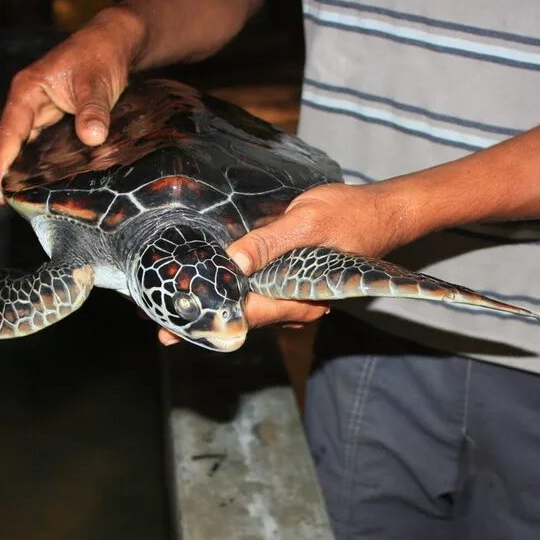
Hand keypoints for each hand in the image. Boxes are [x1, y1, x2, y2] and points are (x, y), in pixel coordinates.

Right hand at [0, 8, 142, 202]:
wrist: (114, 45)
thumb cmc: (99, 56)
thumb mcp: (96, 83)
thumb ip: (93, 110)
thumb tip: (92, 138)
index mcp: (27, 91)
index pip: (8, 133)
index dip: (1, 163)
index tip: (0, 190)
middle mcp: (29, 102)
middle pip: (13, 143)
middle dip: (10, 172)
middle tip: (13, 203)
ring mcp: (42, 111)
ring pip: (28, 145)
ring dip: (26, 170)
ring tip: (27, 200)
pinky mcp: (57, 118)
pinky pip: (44, 144)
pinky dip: (44, 162)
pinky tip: (49, 182)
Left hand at [157, 180, 421, 345]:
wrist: (383, 212)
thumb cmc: (350, 214)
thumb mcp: (306, 222)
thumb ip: (268, 243)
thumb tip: (232, 263)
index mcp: (302, 298)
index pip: (248, 316)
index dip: (209, 320)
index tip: (173, 327)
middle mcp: (297, 306)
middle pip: (242, 319)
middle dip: (202, 320)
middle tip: (156, 323)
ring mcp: (294, 297)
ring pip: (246, 309)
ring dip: (211, 307)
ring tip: (168, 305)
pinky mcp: (289, 284)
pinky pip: (255, 294)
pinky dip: (227, 292)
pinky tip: (201, 286)